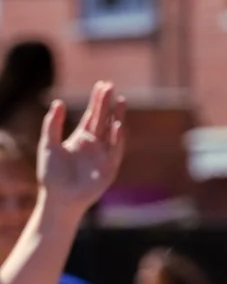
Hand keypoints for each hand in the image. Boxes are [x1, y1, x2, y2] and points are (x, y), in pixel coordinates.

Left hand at [39, 82, 125, 219]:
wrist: (59, 198)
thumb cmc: (51, 175)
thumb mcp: (48, 145)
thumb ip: (52, 125)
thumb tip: (58, 103)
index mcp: (82, 138)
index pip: (93, 115)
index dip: (97, 100)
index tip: (102, 85)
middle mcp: (96, 143)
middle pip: (104, 119)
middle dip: (108, 103)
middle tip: (111, 85)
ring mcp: (104, 154)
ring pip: (113, 131)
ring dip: (117, 116)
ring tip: (120, 100)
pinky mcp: (110, 166)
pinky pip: (116, 149)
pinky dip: (118, 137)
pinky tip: (117, 124)